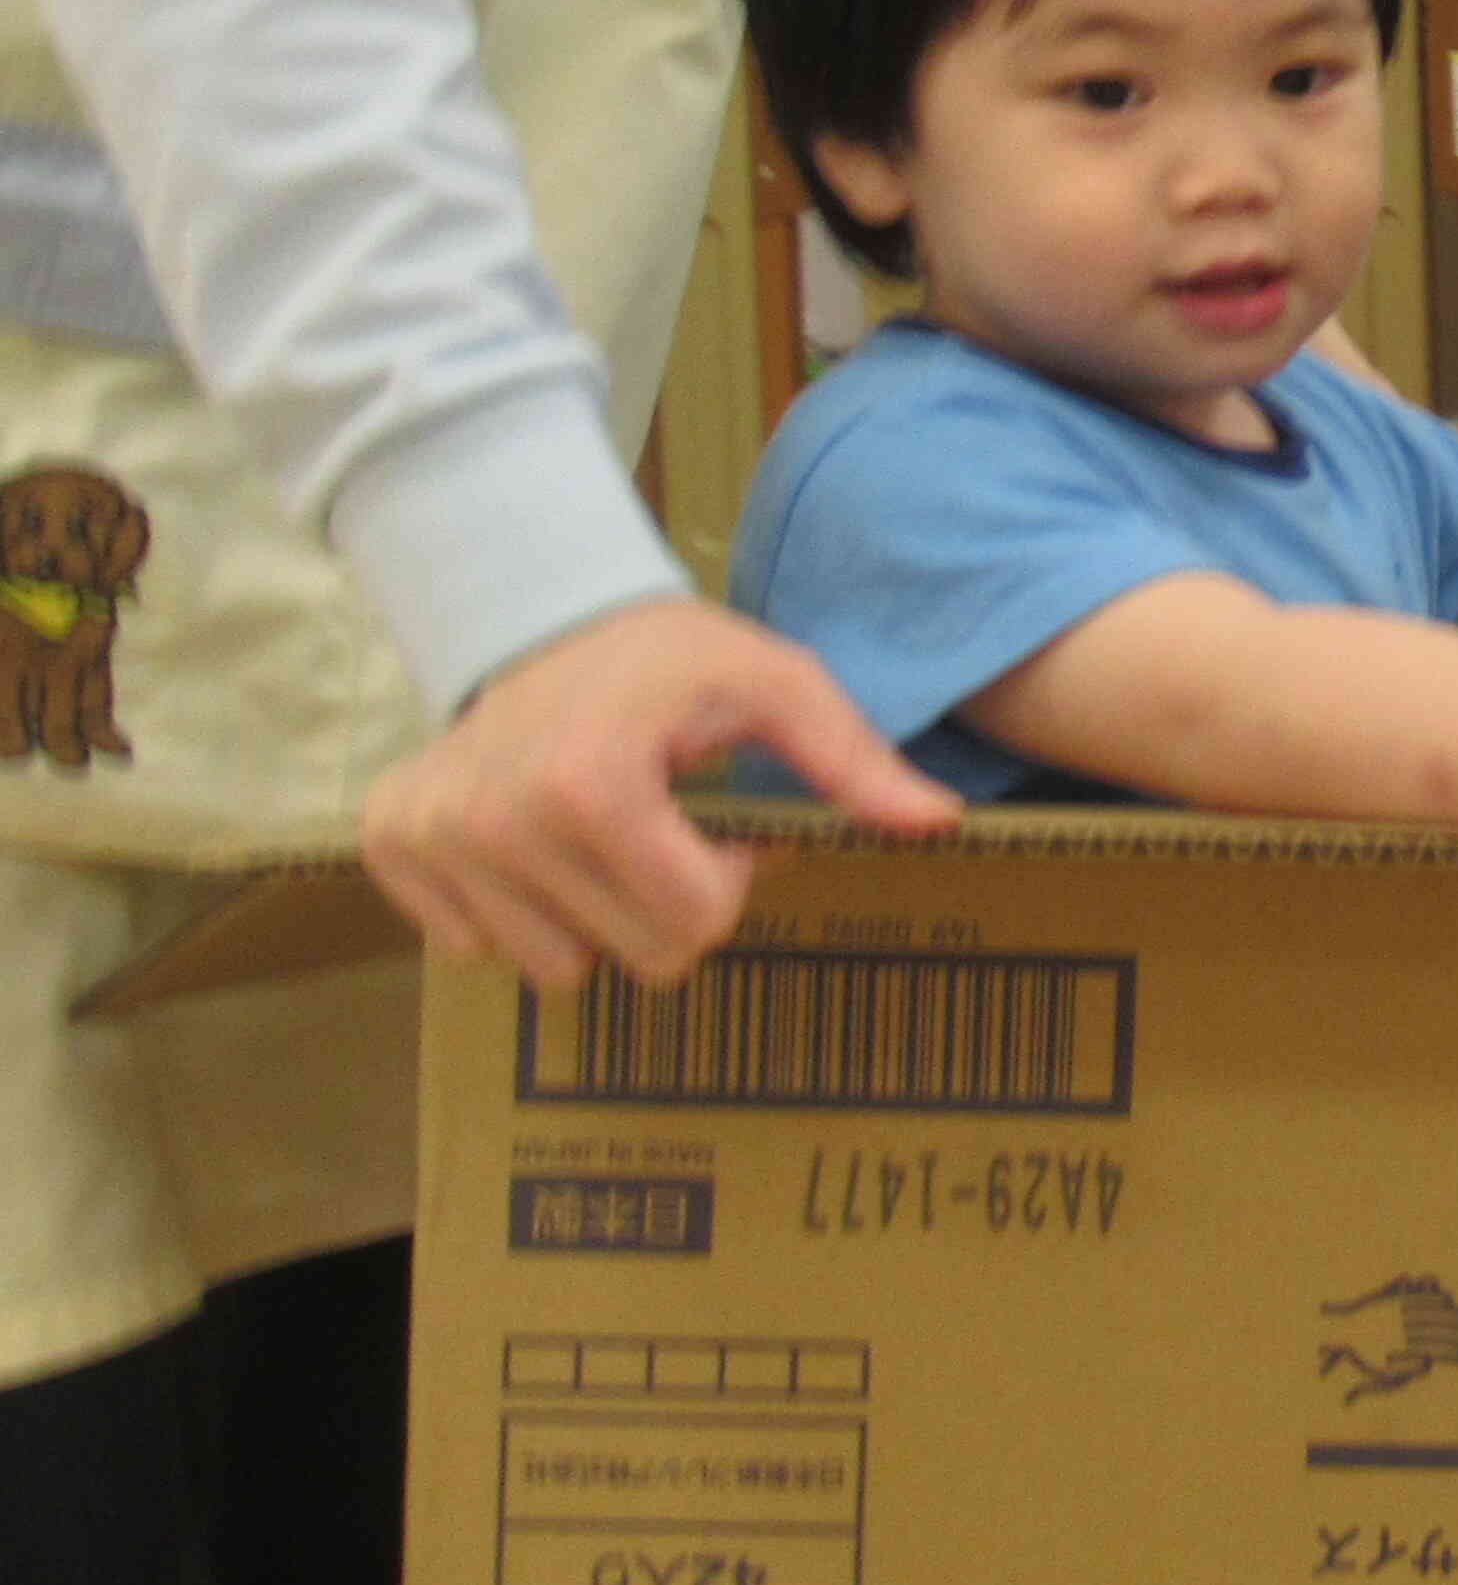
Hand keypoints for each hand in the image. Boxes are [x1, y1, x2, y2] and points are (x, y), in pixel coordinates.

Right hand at [360, 599, 958, 996]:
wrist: (538, 614)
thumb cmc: (669, 658)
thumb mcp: (776, 684)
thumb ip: (852, 759)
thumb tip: (939, 821)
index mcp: (588, 787)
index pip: (693, 925)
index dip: (730, 882)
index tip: (722, 827)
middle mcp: (493, 824)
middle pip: (630, 960)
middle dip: (669, 908)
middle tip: (667, 834)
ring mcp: (433, 841)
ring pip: (554, 970)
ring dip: (595, 917)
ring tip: (605, 837)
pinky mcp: (391, 849)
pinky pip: (476, 950)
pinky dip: (520, 912)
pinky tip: (540, 846)